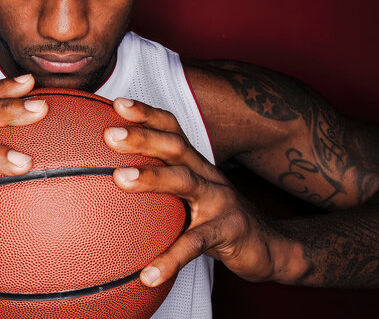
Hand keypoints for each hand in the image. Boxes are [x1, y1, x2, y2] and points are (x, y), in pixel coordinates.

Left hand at [103, 98, 297, 285]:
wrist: (269, 247)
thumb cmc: (217, 219)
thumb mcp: (190, 197)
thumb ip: (160, 185)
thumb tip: (109, 183)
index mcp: (196, 164)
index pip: (171, 130)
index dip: (147, 114)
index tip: (117, 104)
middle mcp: (207, 175)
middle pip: (175, 147)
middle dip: (143, 137)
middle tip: (109, 134)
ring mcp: (220, 202)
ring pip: (185, 182)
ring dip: (152, 178)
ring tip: (119, 180)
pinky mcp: (227, 232)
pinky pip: (194, 245)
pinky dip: (170, 259)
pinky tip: (147, 275)